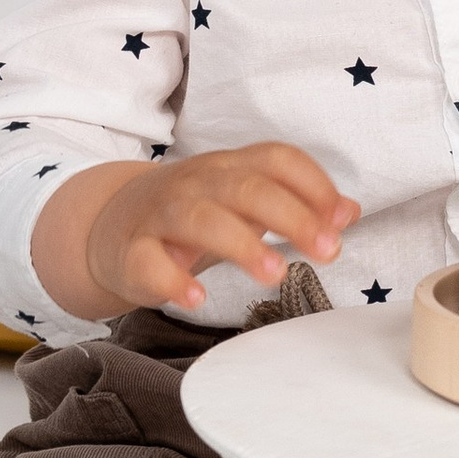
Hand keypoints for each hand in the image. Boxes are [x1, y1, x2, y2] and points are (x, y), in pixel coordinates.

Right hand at [36, 144, 357, 319]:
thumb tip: (348, 213)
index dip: (313, 185)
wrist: (110, 226)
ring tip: (275, 274)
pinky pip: (150, 263)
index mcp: (230, 168)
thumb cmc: (192, 215)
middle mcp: (197, 184)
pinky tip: (196, 298)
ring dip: (242, 245)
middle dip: (292, 217)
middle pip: (246, 188)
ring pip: (201, 219)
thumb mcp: (243, 201)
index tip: (340, 220)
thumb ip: (296, 205)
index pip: (276, 159)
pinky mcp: (132, 253)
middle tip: (327, 251)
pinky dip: (173, 281)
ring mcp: (162, 217)